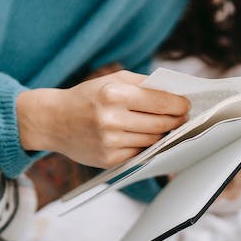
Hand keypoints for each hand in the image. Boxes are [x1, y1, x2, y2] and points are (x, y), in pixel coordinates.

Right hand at [17, 70, 189, 169]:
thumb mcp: (112, 80)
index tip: (186, 105)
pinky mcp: (108, 159)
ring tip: (165, 126)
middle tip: (182, 117)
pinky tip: (145, 137)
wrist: (53, 120)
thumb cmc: (88, 96)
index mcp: (114, 94)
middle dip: (176, 120)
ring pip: (153, 140)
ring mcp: (109, 141)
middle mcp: (111, 118)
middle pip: (161, 123)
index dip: (180, 104)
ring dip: (163, 134)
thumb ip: (144, 84)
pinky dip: (146, 146)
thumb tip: (176, 94)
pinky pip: (140, 153)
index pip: (161, 102)